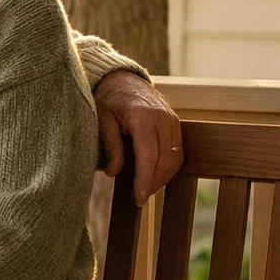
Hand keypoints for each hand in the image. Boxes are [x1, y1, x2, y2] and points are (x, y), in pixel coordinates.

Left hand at [95, 69, 183, 205]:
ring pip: (174, 158)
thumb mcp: (101, 120)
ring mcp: (172, 120)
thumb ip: (110, 146)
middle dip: (153, 183)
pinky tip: (154, 176)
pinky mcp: (176, 124)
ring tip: (145, 190)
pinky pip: (177, 151)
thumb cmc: (108, 100)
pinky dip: (168, 167)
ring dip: (162, 178)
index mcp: (142, 116)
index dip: (145, 180)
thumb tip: (113, 172)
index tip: (139, 198)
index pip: (148, 156)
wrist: (122, 80)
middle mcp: (162, 118)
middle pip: (164, 160)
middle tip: (138, 199)